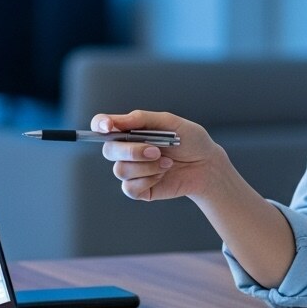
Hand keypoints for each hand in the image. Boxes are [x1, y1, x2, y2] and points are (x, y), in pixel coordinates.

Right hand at [93, 110, 225, 201]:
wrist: (207, 165)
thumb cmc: (190, 141)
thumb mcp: (170, 122)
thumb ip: (142, 119)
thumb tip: (116, 121)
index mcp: (131, 131)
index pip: (102, 125)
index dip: (99, 125)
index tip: (108, 126)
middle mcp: (127, 150)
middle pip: (109, 150)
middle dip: (131, 151)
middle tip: (157, 151)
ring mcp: (132, 170)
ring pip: (120, 170)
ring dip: (146, 166)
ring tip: (167, 163)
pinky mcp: (139, 189)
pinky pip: (129, 188)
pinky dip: (148, 180)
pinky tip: (162, 175)